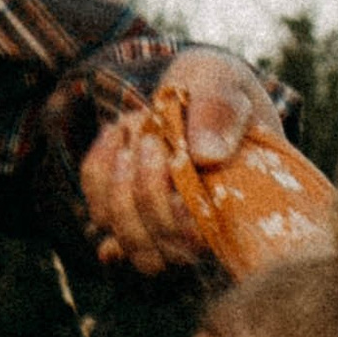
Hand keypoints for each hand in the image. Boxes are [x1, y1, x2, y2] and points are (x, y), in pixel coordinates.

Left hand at [81, 48, 281, 273]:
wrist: (196, 86)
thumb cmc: (216, 88)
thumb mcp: (223, 81)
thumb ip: (220, 109)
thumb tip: (205, 155)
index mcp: (237, 212)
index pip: (200, 247)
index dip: (175, 215)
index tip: (172, 156)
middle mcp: (200, 234)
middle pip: (158, 255)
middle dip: (145, 193)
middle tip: (150, 138)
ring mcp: (162, 229)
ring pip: (126, 242)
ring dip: (120, 186)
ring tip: (134, 131)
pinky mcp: (129, 215)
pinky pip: (100, 213)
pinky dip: (100, 174)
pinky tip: (118, 134)